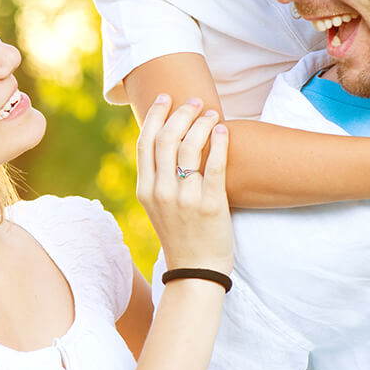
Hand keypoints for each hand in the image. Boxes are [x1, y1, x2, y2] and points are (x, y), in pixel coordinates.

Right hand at [135, 94, 232, 272]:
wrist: (195, 271)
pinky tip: (223, 130)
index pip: (145, 143)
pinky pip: (214, 166)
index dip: (156, 115)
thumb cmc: (180, 236)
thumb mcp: (157, 207)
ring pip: (190, 147)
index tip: (166, 98)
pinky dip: (219, 143)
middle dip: (181, 113)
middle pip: (167, 139)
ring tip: (212, 114)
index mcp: (145, 190)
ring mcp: (185, 198)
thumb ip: (158, 178)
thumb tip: (166, 144)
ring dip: (201, 123)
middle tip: (194, 101)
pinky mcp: (210, 205)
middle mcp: (161, 191)